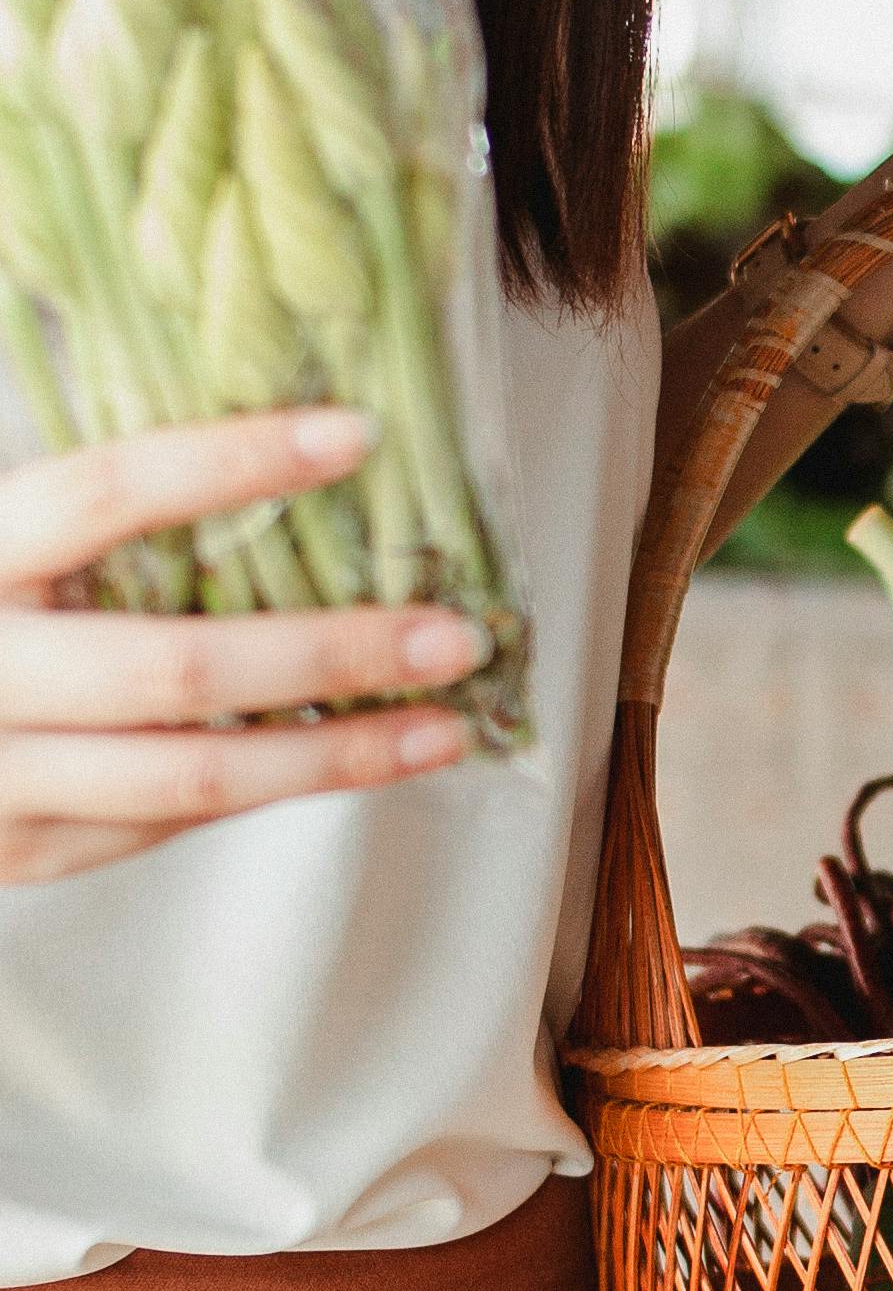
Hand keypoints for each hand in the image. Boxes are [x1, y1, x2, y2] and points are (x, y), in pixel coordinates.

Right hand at [0, 412, 489, 886]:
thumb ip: (87, 515)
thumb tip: (286, 447)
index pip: (101, 491)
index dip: (229, 462)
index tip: (357, 436)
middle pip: (174, 663)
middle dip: (330, 652)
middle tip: (451, 634)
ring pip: (188, 773)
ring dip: (332, 754)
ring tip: (442, 727)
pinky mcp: (12, 854)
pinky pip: (161, 820)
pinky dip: (261, 789)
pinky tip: (342, 760)